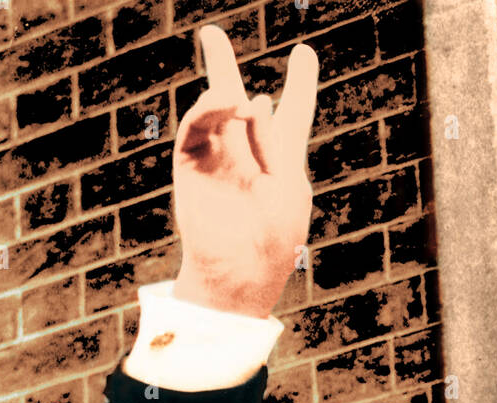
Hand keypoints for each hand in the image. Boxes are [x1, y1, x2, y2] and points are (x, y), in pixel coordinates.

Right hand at [172, 26, 318, 318]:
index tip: (304, 53)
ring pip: (212, 108)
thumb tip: (251, 97)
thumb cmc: (275, 241)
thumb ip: (274, 140)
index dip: (301, 84)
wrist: (239, 275)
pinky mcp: (192, 167)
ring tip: (238, 100)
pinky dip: (206, 112)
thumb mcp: (289, 186)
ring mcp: (217, 159)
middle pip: (237, 101)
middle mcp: (246, 154)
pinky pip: (194, 129)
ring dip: (222, 91)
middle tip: (211, 33)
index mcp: (282, 161)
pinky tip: (225, 106)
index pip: (293, 113)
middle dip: (223, 67)